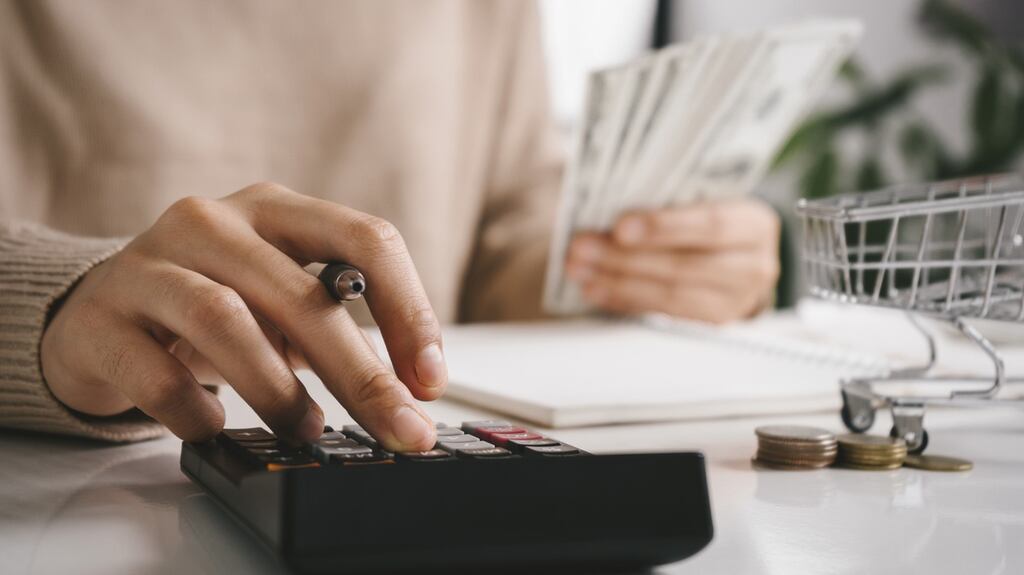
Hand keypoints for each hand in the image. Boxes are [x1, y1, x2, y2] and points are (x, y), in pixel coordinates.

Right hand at [41, 183, 444, 449]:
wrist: (96, 313)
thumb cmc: (209, 307)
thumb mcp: (280, 301)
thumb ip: (337, 330)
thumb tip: (406, 396)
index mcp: (276, 211)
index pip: (365, 240)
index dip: (410, 312)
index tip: (430, 380)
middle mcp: (214, 223)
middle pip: (302, 294)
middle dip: (362, 373)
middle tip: (398, 429)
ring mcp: (150, 264)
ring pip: (226, 321)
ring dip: (278, 390)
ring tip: (307, 430)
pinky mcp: (101, 319)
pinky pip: (156, 372)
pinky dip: (195, 410)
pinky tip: (214, 427)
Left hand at [565, 198, 779, 322]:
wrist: (734, 256)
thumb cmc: (705, 217)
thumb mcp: (700, 199)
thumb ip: (668, 196)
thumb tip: (607, 197)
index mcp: (754, 223)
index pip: (710, 224)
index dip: (663, 227)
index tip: (619, 227)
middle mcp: (754, 266)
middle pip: (685, 265)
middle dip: (626, 258)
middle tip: (581, 248)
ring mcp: (736, 302)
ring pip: (670, 295)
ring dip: (617, 282)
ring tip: (578, 269)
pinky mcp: (711, 324)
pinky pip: (662, 315)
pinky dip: (624, 300)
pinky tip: (594, 289)